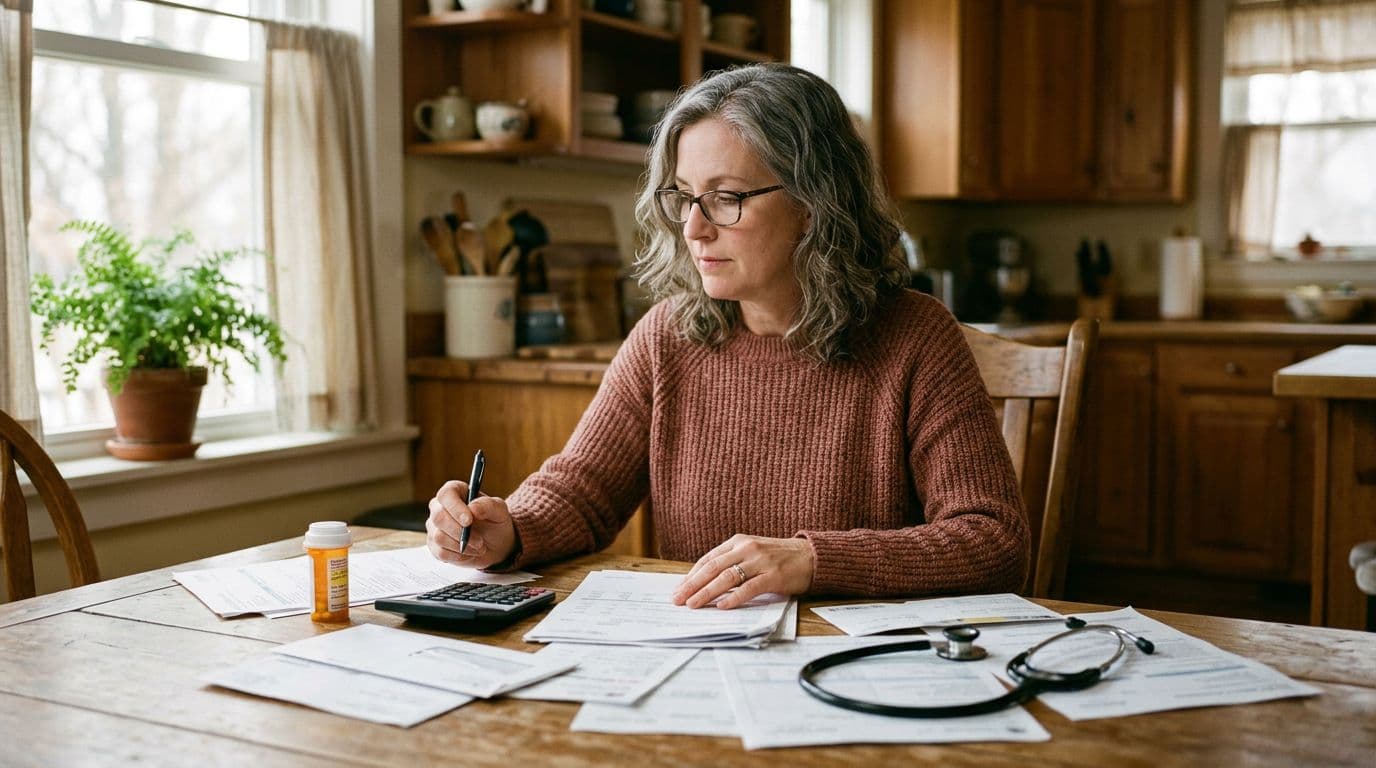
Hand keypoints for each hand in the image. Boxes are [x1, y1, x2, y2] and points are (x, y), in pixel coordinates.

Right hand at [426, 479, 516, 568]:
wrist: (495, 544)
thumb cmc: (495, 522)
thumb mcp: (499, 511)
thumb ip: (488, 505)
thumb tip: (473, 508)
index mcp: (455, 492)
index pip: (446, 494)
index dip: (455, 507)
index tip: (469, 520)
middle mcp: (440, 507)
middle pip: (438, 517)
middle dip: (460, 532)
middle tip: (479, 541)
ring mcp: (434, 526)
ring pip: (439, 537)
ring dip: (463, 546)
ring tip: (479, 546)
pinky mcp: (434, 545)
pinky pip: (440, 552)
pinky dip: (459, 555)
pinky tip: (469, 552)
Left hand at [671, 534, 814, 609]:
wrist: (811, 556)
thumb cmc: (779, 557)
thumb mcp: (752, 553)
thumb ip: (733, 563)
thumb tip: (706, 583)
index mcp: (738, 541)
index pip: (709, 559)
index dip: (691, 575)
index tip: (679, 589)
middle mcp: (747, 548)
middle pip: (713, 568)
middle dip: (692, 585)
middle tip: (677, 599)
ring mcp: (761, 561)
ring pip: (727, 577)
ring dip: (707, 592)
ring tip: (693, 604)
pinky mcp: (774, 575)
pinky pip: (749, 587)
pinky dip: (734, 597)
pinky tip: (722, 606)